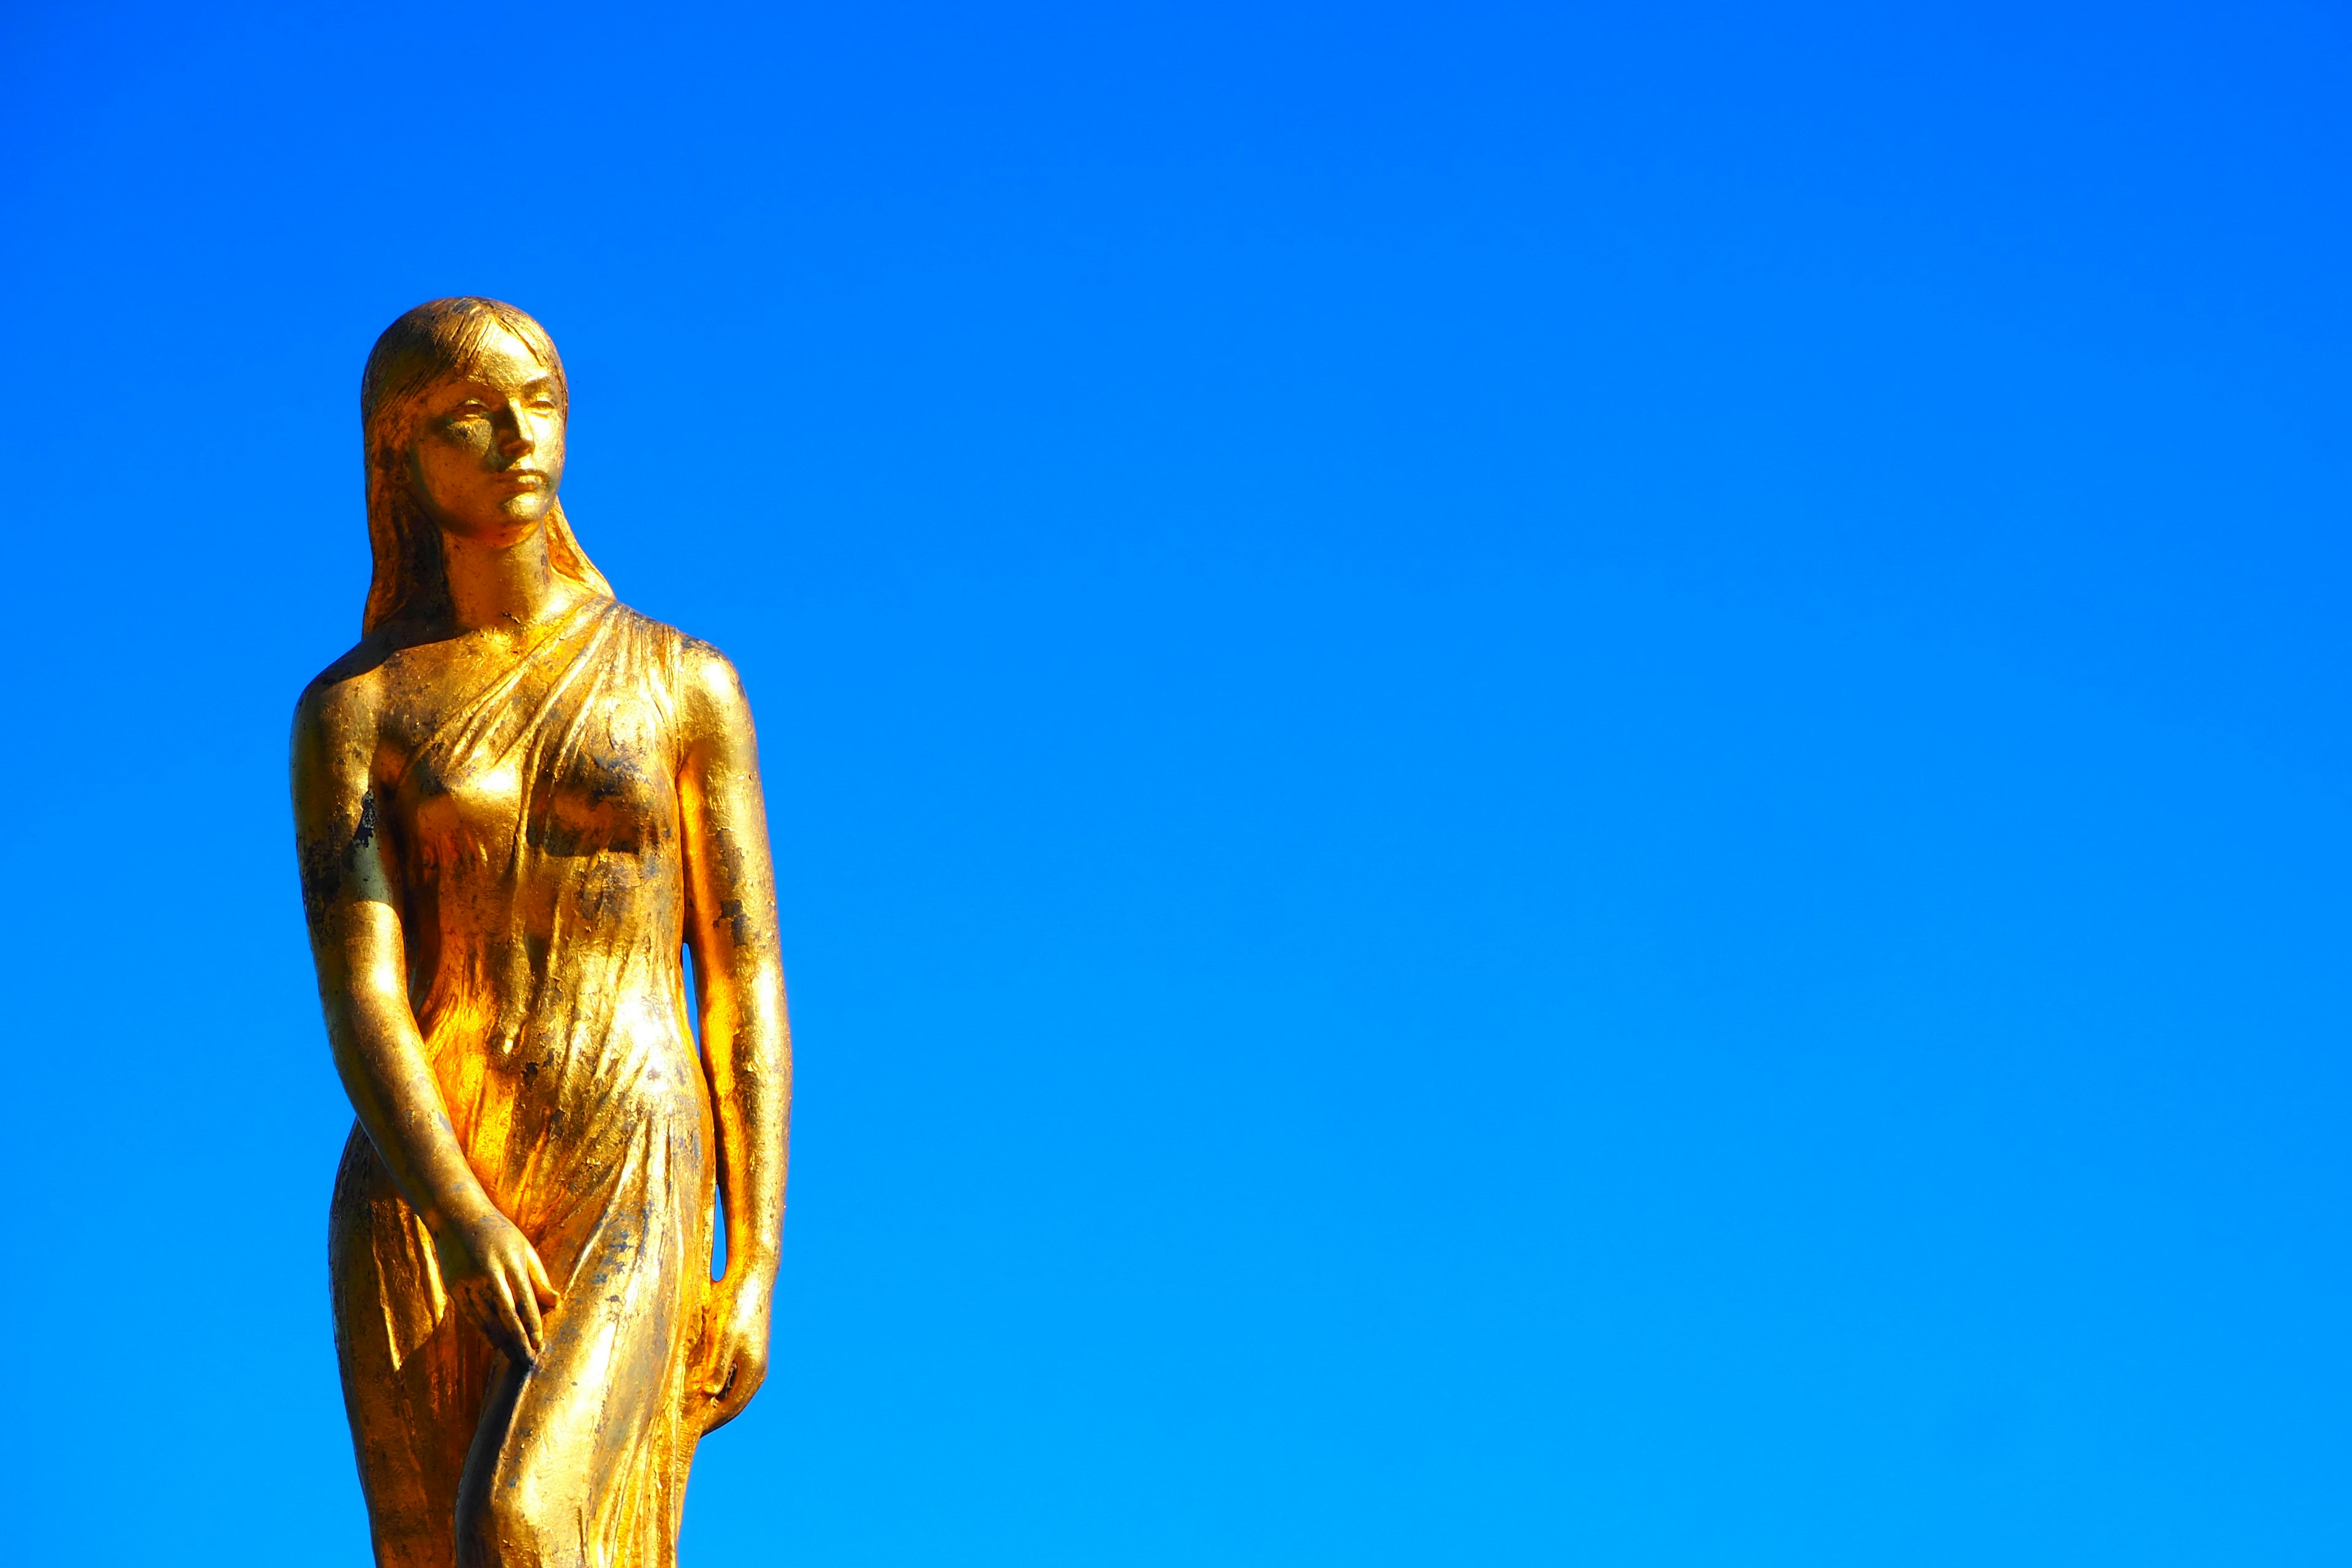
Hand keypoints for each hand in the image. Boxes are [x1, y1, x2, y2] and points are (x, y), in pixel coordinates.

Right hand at [433, 1208, 559, 1362]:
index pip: (526, 1300)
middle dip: (519, 1340)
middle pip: (507, 1315)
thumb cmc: (499, 1234)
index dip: (533, 1325)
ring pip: (488, 1319)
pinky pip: (471, 1315)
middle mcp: (489, 1272)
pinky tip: (495, 1344)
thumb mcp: (523, 1249)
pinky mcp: (454, 1286)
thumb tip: (556, 1303)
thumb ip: (538, 1278)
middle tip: (529, 1361)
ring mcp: (469, 1280)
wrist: (457, 1216)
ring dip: (502, 1341)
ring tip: (515, 1356)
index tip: (540, 1344)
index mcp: (511, 1261)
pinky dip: (484, 1331)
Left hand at [695, 1273, 773, 1433]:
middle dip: (710, 1418)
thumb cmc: (734, 1305)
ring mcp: (753, 1362)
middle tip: (685, 1429)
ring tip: (688, 1412)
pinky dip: (716, 1389)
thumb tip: (709, 1395)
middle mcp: (756, 1371)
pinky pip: (730, 1380)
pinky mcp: (747, 1351)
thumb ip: (717, 1367)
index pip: (728, 1410)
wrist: (751, 1276)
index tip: (686, 1434)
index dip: (707, 1424)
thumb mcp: (722, 1336)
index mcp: (753, 1372)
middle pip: (731, 1405)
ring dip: (712, 1404)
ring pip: (730, 1393)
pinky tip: (698, 1388)